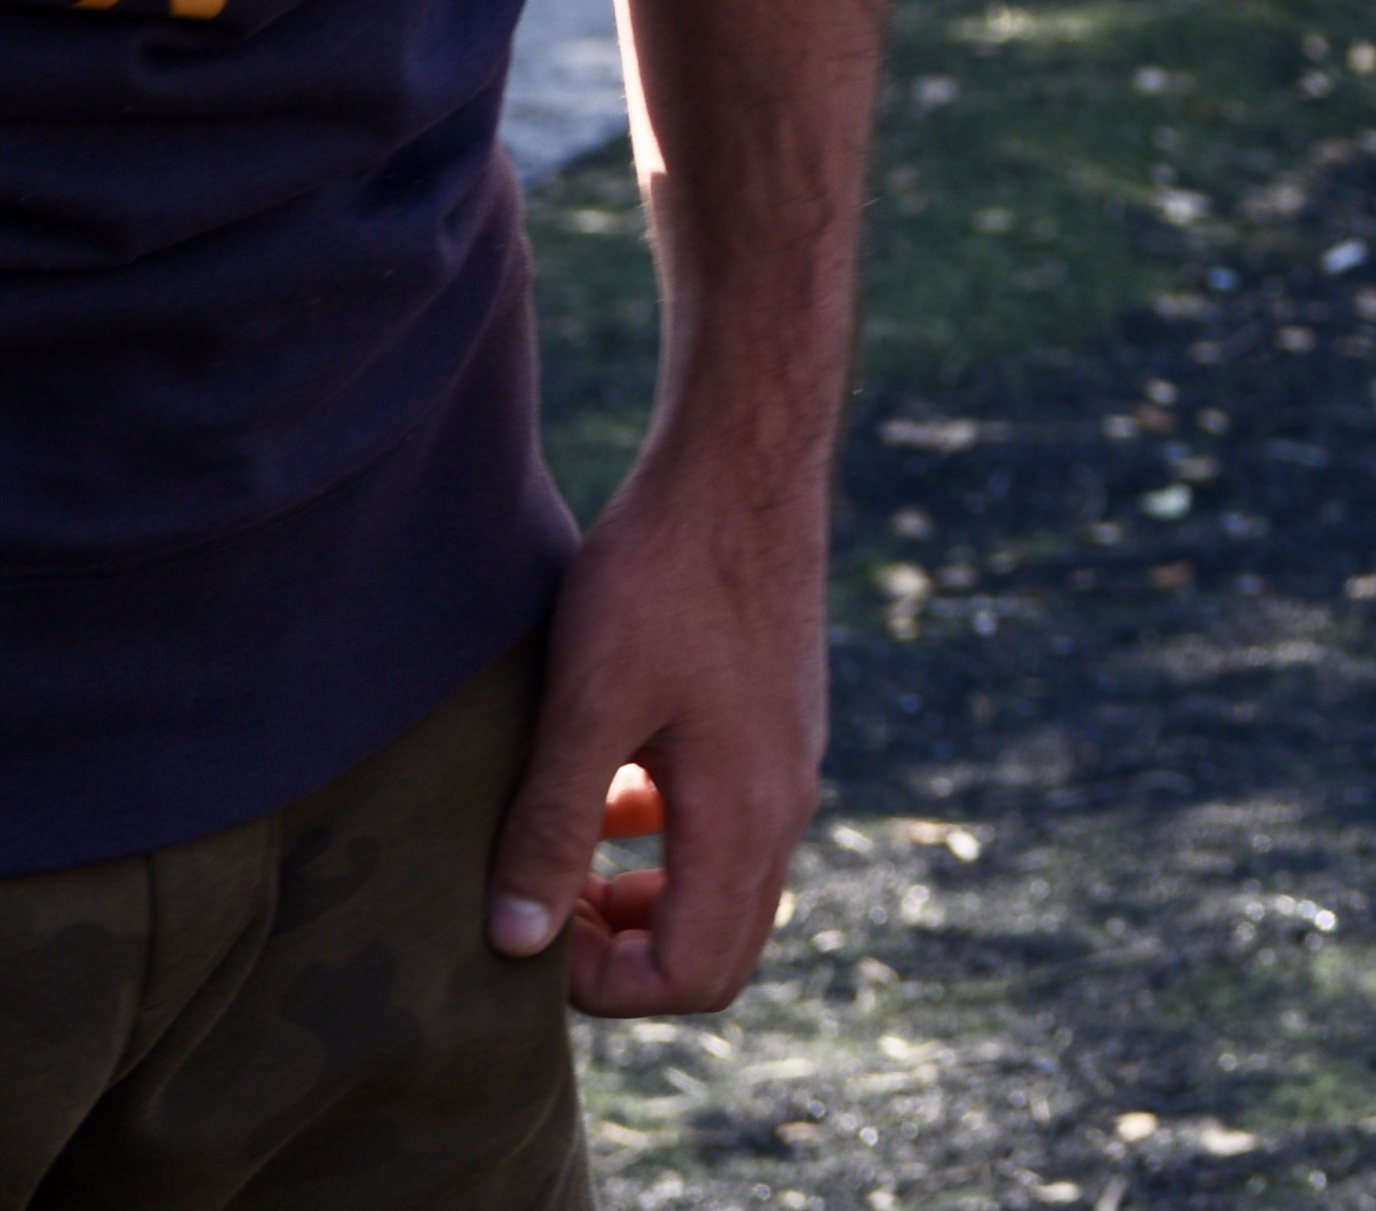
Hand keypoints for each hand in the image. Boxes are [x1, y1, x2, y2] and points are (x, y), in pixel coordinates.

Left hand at [491, 426, 829, 1011]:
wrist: (741, 466)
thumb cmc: (661, 578)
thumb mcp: (586, 706)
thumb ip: (554, 829)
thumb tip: (514, 944)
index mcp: (745, 813)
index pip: (693, 975)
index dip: (602, 983)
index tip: (531, 921)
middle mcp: (785, 803)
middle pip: (718, 950)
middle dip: (625, 954)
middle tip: (541, 901)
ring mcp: (788, 763)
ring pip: (724, 889)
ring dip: (640, 897)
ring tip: (558, 845)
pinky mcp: (775, 726)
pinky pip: (727, 828)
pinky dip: (662, 841)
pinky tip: (605, 779)